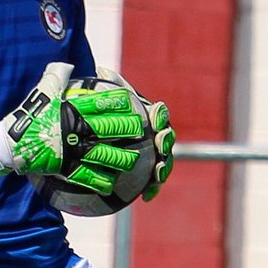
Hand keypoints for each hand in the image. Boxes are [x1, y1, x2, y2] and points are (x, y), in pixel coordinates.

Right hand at [0, 63, 146, 193]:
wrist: (9, 142)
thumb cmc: (27, 114)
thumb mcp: (41, 91)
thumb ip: (56, 76)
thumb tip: (68, 64)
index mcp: (72, 109)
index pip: (100, 102)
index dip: (118, 101)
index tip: (132, 101)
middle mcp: (75, 129)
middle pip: (108, 128)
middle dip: (127, 128)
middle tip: (142, 130)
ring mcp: (71, 149)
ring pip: (103, 154)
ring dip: (120, 158)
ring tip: (133, 160)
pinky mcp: (65, 167)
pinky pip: (86, 175)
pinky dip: (100, 180)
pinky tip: (112, 184)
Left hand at [95, 68, 174, 200]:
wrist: (103, 139)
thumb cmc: (108, 118)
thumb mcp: (106, 100)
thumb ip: (109, 86)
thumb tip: (101, 70)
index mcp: (150, 117)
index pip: (159, 114)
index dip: (160, 115)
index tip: (155, 116)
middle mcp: (156, 136)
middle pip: (167, 139)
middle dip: (166, 141)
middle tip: (160, 143)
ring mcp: (154, 156)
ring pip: (165, 162)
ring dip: (164, 168)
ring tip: (158, 174)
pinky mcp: (147, 175)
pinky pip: (153, 183)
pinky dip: (152, 189)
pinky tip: (146, 197)